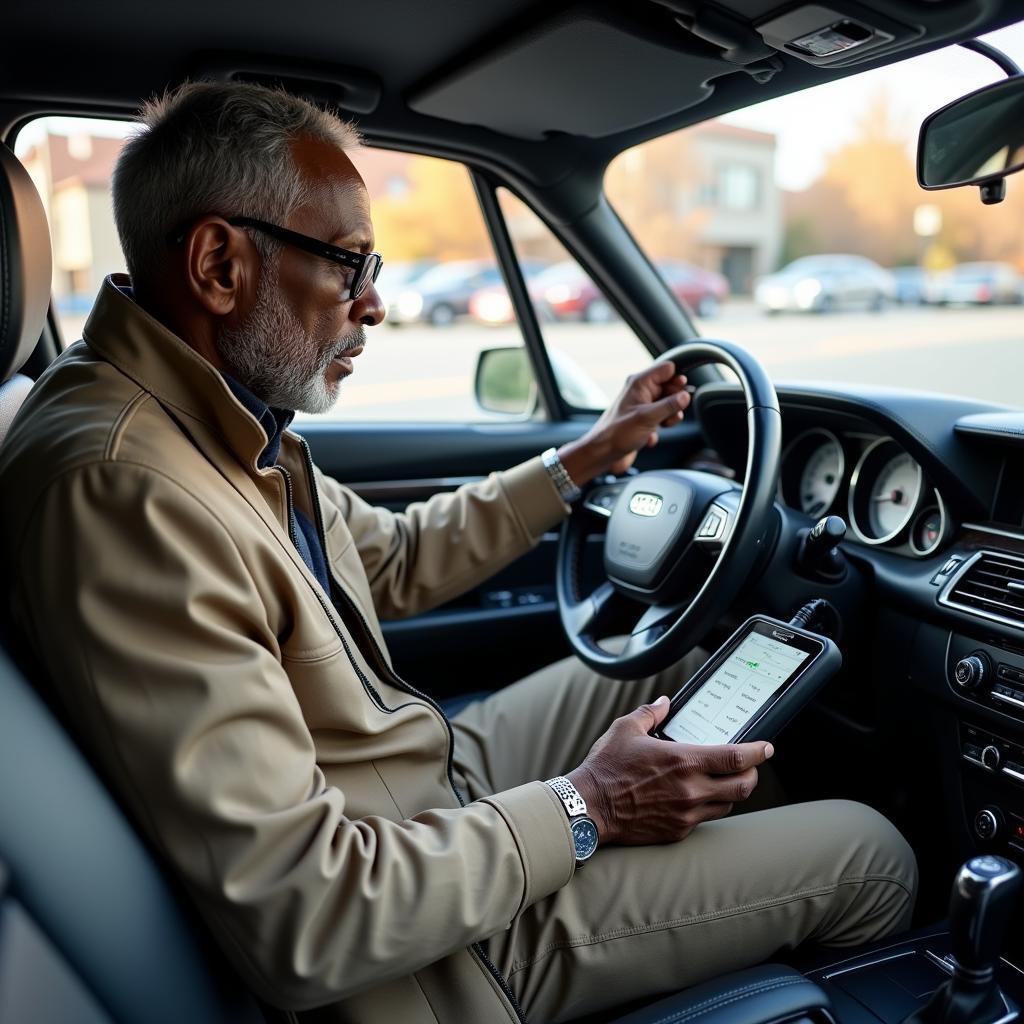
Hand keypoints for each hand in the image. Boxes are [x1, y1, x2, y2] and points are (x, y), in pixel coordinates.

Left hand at [557, 361, 690, 485]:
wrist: (603, 453)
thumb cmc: (618, 433)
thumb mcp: (648, 417)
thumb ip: (669, 405)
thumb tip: (686, 395)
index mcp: (640, 383)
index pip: (667, 369)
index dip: (678, 379)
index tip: (683, 393)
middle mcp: (641, 391)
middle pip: (671, 387)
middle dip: (676, 400)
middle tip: (673, 413)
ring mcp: (643, 405)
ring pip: (668, 404)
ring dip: (670, 416)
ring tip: (664, 425)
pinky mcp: (644, 420)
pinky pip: (662, 418)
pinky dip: (660, 427)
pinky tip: (650, 436)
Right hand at [566, 696, 772, 844]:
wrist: (590, 808)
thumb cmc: (606, 767)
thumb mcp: (625, 729)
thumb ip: (650, 713)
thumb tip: (665, 702)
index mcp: (683, 761)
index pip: (737, 758)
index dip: (758, 752)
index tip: (766, 747)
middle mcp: (691, 790)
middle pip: (744, 786)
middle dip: (753, 774)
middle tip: (751, 766)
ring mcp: (687, 813)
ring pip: (728, 804)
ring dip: (732, 792)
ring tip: (725, 781)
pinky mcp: (678, 831)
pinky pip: (706, 818)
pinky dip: (709, 806)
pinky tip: (698, 796)